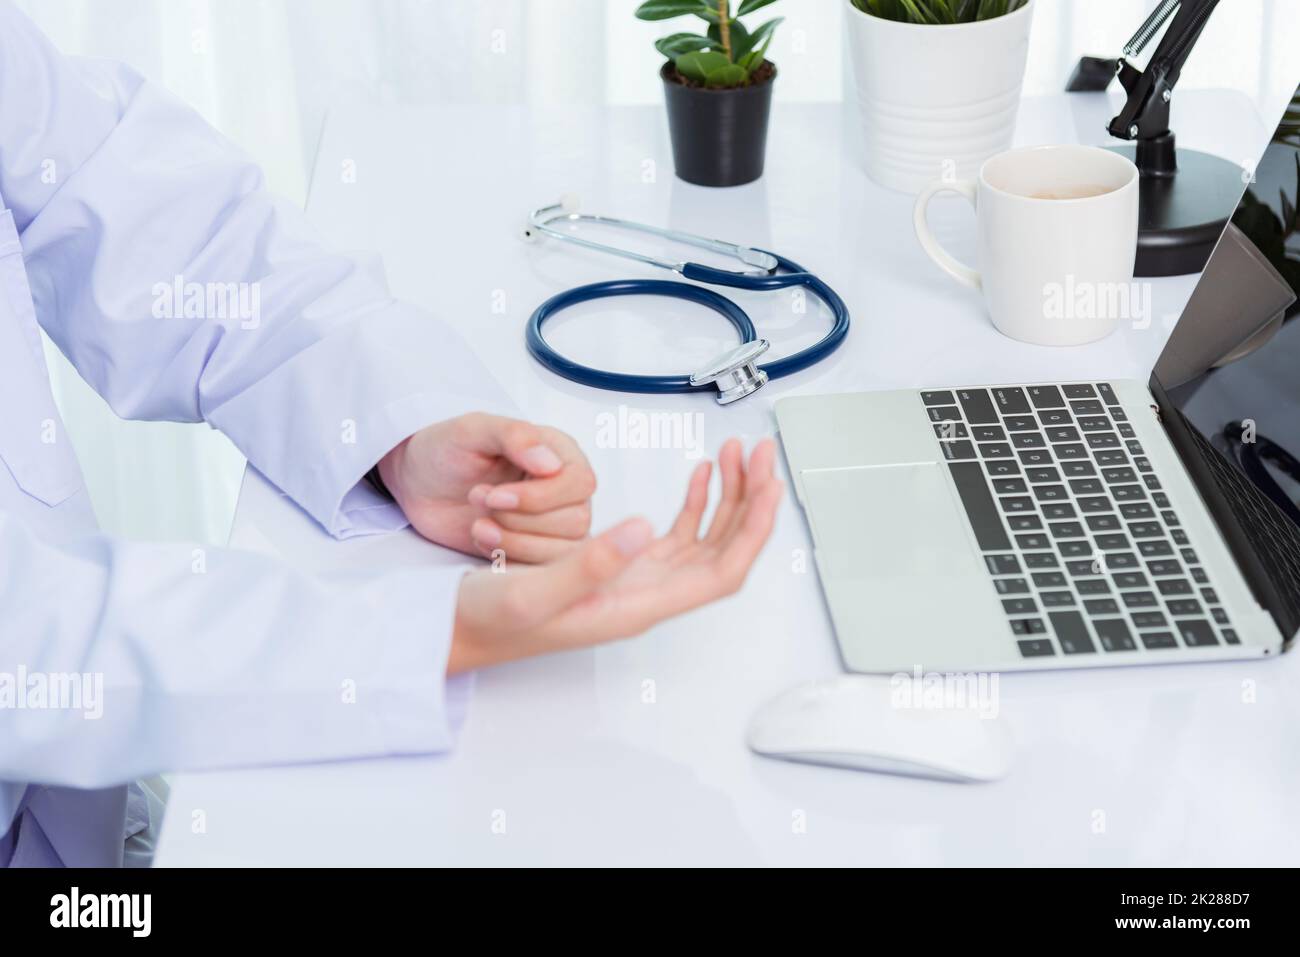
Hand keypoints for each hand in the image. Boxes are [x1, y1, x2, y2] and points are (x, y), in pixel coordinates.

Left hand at [377, 413, 595, 561]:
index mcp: (560, 453)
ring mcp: (553, 525)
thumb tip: (552, 463)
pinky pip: (543, 571)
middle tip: (478, 500)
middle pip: (575, 520)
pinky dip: (509, 561)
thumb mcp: (472, 430)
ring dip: (515, 543)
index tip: (496, 496)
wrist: (417, 484)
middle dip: (520, 520)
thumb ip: (514, 436)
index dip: (541, 497)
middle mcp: (564, 490)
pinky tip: (481, 540)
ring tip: (477, 525)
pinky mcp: (535, 551)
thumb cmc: (446, 450)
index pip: (581, 483)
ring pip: (563, 550)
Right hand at [448, 438, 781, 673]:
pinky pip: (675, 536)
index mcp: (635, 606)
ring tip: (738, 454)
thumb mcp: (530, 591)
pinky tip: (701, 476)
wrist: (454, 629)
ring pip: (706, 540)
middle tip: (761, 454)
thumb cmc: (487, 621)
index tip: (770, 488)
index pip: (721, 573)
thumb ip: (587, 564)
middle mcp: (646, 597)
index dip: (752, 531)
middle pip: (724, 552)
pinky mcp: (620, 568)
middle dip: (750, 503)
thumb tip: (642, 529)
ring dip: (728, 498)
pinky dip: (695, 504)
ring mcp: (636, 582)